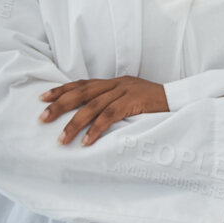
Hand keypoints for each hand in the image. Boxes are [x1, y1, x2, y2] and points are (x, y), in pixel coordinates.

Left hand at [41, 76, 168, 145]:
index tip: (42, 98)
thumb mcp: (131, 98)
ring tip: (62, 140)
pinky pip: (110, 116)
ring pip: (93, 106)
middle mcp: (117, 84)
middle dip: (60, 106)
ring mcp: (125, 91)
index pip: (82, 83)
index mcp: (114, 81)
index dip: (61, 90)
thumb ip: (112, 102)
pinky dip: (96, 129)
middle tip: (42, 118)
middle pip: (82, 93)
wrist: (181, 98)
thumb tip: (89, 116)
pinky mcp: (134, 101)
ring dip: (74, 124)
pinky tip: (87, 141)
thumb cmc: (155, 103)